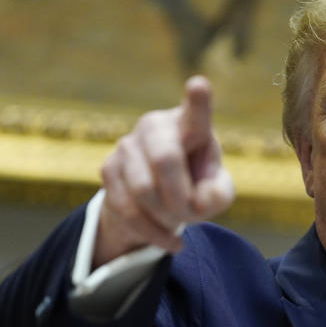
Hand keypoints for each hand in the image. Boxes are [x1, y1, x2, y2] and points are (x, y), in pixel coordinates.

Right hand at [93, 76, 234, 267]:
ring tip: (179, 223)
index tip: (199, 84)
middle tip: (192, 215)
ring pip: (143, 190)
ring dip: (166, 216)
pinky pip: (127, 209)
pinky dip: (153, 232)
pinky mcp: (107, 168)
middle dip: (180, 196)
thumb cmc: (197, 185)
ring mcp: (127, 144)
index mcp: (190, 125)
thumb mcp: (217, 192)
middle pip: (165, 160)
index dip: (198, 100)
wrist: (159, 198)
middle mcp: (155, 126)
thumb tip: (201, 201)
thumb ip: (218, 195)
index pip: (196, 111)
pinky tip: (170, 241)